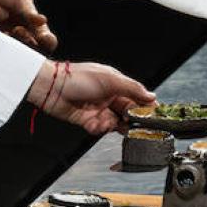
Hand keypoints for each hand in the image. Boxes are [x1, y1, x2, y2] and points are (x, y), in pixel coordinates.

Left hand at [27, 61, 154, 134]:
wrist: (52, 88)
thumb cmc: (79, 77)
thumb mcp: (110, 80)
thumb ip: (132, 89)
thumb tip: (152, 96)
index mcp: (116, 85)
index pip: (137, 97)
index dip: (145, 107)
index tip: (154, 116)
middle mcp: (109, 97)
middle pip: (128, 112)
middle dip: (132, 120)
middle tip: (136, 126)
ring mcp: (99, 110)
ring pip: (115, 123)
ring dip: (114, 125)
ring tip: (110, 123)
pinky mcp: (88, 121)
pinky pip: (100, 129)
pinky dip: (99, 128)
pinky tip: (95, 123)